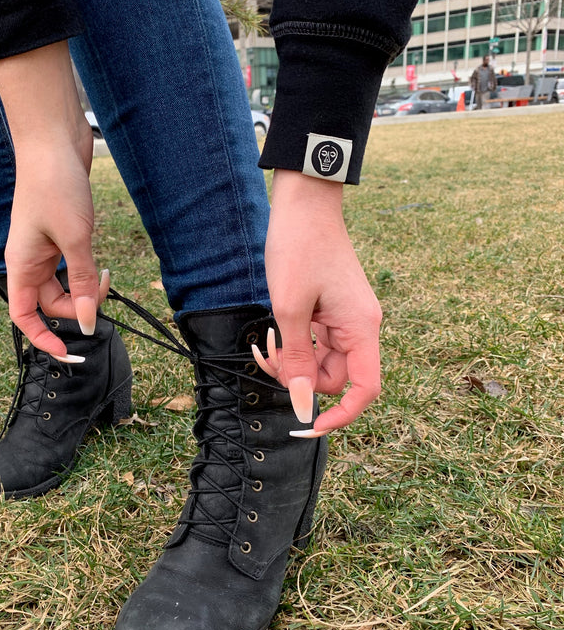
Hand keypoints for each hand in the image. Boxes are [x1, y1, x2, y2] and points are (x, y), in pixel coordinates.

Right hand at [0, 42, 106, 358]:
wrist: (55, 140)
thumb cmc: (56, 185)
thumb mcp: (75, 238)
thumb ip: (84, 283)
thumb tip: (90, 321)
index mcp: (21, 266)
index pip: (24, 317)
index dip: (43, 339)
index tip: (69, 353)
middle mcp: (29, 262)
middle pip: (52, 304)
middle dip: (79, 307)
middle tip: (103, 292)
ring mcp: (44, 250)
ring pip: (66, 287)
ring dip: (87, 289)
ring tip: (104, 272)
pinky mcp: (59, 238)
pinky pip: (73, 268)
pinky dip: (88, 272)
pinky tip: (100, 262)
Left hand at [256, 169, 381, 435]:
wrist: (303, 203)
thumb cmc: (298, 249)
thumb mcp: (289, 310)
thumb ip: (296, 361)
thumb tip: (303, 406)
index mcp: (360, 329)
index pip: (365, 390)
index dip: (341, 415)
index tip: (310, 427)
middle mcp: (360, 328)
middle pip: (335, 379)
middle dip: (299, 379)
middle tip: (266, 358)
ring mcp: (346, 320)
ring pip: (320, 363)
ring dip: (290, 362)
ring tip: (263, 340)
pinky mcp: (331, 313)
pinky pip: (314, 344)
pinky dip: (292, 345)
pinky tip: (271, 331)